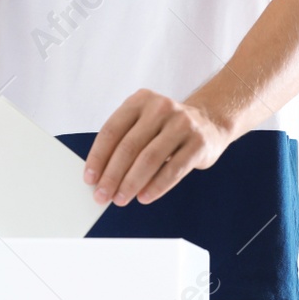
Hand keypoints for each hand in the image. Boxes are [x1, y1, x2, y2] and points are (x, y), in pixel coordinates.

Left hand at [84, 90, 230, 205]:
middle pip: (129, 146)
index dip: (98, 157)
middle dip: (112, 175)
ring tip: (121, 199)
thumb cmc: (166, 128)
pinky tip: (144, 197)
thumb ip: (124, 143)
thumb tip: (101, 177)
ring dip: (131, 183)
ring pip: (149, 159)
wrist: (209, 123)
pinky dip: (156, 186)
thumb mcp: (144, 124)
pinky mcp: (198, 143)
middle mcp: (161, 108)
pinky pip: (173, 169)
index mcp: (141, 100)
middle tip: (102, 195)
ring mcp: (182, 124)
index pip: (112, 130)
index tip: (89, 179)